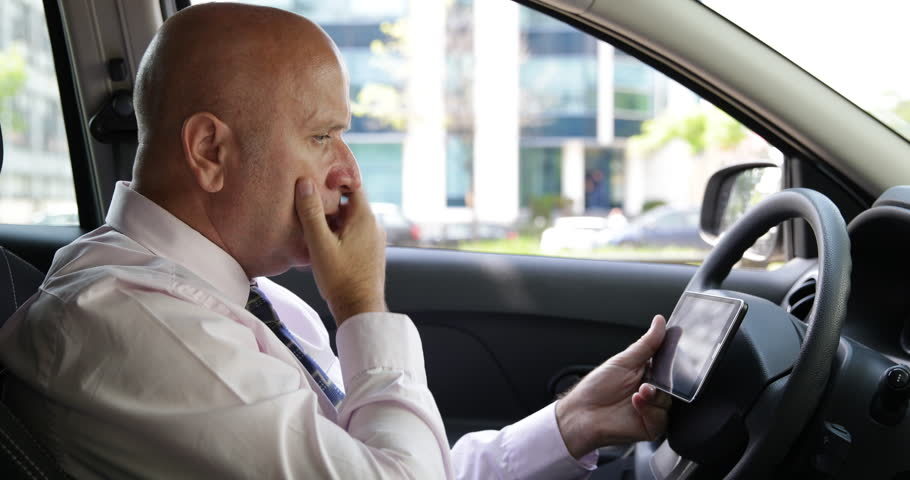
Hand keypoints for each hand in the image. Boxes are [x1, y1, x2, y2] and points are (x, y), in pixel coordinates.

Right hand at [295, 179, 387, 323]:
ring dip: (333, 220)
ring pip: (350, 219)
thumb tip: (305, 182)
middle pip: (349, 202)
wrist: (360, 309)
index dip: (334, 180)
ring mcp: (374, 239)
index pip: (352, 184)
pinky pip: (354, 233)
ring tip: (311, 226)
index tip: (315, 180)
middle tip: (307, 205)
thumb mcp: (319, 243)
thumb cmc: (340, 278)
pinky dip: (339, 232)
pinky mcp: (371, 252)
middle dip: (329, 202)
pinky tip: (323, 244)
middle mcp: (374, 225)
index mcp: (364, 217)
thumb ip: (311, 212)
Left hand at [555, 315, 671, 457]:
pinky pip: (661, 419)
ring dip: (655, 395)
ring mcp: (652, 410)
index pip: (669, 365)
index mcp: (648, 374)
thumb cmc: (596, 387)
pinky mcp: (650, 427)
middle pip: (673, 384)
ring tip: (641, 391)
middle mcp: (652, 392)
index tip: (675, 350)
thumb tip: (659, 322)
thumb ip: (646, 344)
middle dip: (665, 379)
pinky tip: (636, 403)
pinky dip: (650, 409)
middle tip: (651, 377)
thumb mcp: (623, 361)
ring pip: (669, 401)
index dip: (674, 359)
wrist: (581, 413)